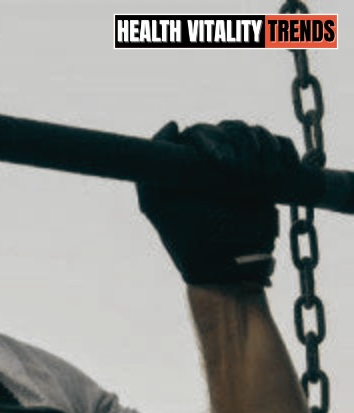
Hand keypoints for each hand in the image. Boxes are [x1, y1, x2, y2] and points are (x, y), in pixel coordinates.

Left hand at [137, 120, 296, 286]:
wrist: (231, 267)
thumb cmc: (189, 241)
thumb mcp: (157, 207)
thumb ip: (150, 168)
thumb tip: (173, 124)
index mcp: (188, 165)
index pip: (199, 133)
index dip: (212, 141)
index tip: (220, 163)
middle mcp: (214, 161)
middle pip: (229, 129)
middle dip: (239, 147)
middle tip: (241, 173)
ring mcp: (243, 165)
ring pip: (255, 133)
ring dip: (263, 149)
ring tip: (263, 178)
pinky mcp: (270, 172)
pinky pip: (280, 144)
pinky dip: (284, 152)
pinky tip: (282, 171)